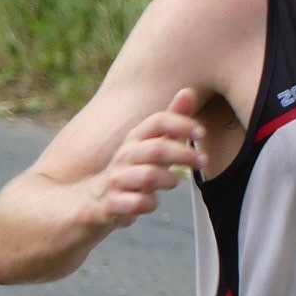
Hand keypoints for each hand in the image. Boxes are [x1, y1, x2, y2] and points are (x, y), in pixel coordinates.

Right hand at [92, 88, 205, 225]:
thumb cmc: (131, 171)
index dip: (181, 123)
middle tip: (202, 160)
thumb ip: (170, 124)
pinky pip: (136, 204)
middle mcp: (124, 156)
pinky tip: (152, 201)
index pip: (157, 121)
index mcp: (135, 139)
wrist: (92, 201)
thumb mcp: (150, 146)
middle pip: (156, 149)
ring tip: (174, 182)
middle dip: (183, 154)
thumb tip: (189, 91)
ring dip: (168, 179)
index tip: (201, 133)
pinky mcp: (113, 204)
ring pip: (148, 176)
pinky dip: (149, 203)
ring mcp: (117, 180)